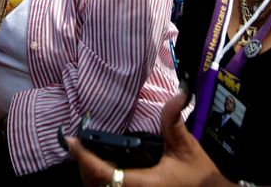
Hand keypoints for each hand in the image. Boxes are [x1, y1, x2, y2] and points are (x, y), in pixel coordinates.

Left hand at [68, 91, 226, 186]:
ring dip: (91, 175)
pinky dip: (102, 181)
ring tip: (86, 154)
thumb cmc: (200, 177)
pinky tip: (103, 168)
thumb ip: (174, 121)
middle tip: (77, 144)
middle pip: (95, 185)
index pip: (103, 173)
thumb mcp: (186, 147)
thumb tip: (178, 93)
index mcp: (143, 183)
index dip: (84, 157)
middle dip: (83, 165)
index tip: (71, 140)